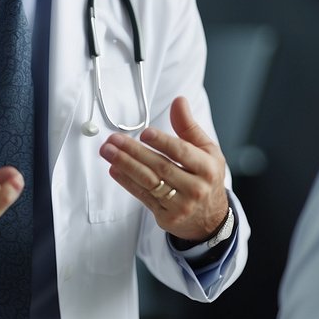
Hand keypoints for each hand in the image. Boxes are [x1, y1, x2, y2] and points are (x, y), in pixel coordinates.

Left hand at [99, 96, 228, 242]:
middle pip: (161, 167)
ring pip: (149, 182)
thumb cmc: (206, 177)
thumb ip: (188, 127)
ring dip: (125, 165)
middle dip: (134, 152)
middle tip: (114, 140)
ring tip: (108, 152)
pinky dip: (127, 182)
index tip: (144, 133)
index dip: (162, 142)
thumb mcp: (206, 150)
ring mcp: (181, 205)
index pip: (182, 152)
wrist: (210, 217)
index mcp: (207, 168)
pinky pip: (143, 197)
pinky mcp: (167, 217)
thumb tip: (178, 101)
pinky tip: (115, 169)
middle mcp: (196, 188)